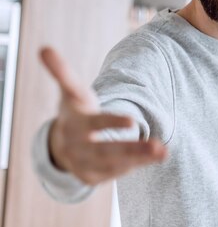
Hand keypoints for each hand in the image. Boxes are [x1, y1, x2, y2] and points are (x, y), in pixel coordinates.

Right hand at [40, 46, 166, 184]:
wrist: (61, 144)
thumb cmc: (75, 111)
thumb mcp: (71, 92)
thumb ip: (62, 72)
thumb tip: (44, 48)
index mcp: (75, 124)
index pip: (94, 124)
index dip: (112, 122)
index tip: (133, 120)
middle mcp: (77, 148)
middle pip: (107, 151)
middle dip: (134, 149)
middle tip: (161, 147)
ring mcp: (82, 165)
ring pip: (115, 164)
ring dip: (140, 159)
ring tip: (164, 152)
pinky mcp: (90, 178)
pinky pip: (115, 173)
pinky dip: (132, 166)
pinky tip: (151, 158)